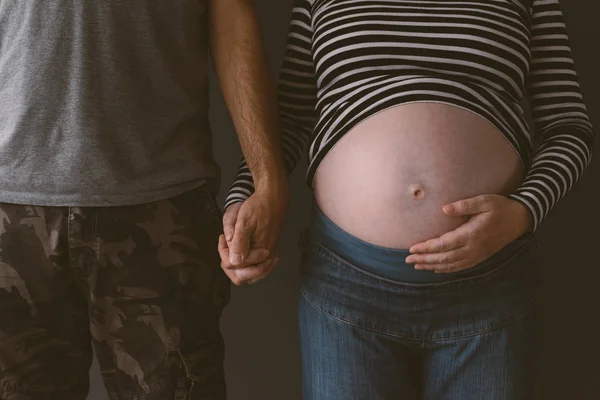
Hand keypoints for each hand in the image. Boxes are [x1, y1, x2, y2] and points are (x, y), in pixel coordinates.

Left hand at [219, 181, 287, 284]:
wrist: (273, 198)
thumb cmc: (259, 207)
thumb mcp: (245, 221)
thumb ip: (240, 242)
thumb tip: (234, 262)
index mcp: (260, 251)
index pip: (235, 266)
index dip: (224, 253)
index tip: (223, 237)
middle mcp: (266, 257)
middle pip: (243, 276)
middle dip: (230, 263)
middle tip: (226, 245)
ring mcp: (269, 256)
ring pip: (250, 275)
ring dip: (238, 266)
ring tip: (232, 248)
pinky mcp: (270, 253)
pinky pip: (258, 269)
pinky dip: (248, 265)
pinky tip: (243, 254)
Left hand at [405, 194, 532, 273]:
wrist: (520, 219)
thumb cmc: (500, 207)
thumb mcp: (484, 201)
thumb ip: (464, 205)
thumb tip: (444, 209)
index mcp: (472, 234)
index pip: (444, 244)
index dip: (427, 248)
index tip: (412, 248)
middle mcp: (473, 248)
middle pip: (444, 257)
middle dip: (425, 259)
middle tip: (408, 260)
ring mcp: (477, 255)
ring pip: (450, 265)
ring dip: (432, 266)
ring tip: (416, 266)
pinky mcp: (480, 257)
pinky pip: (460, 267)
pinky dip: (446, 269)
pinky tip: (435, 269)